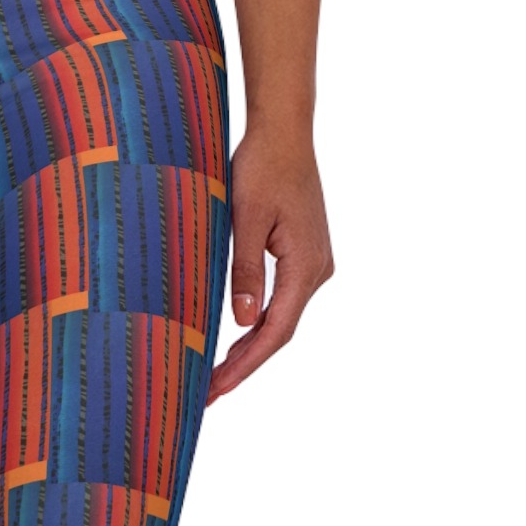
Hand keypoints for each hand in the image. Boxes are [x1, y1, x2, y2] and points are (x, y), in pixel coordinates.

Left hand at [212, 132, 333, 403]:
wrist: (284, 132)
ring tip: (217, 374)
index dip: (246, 365)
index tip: (218, 388)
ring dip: (251, 347)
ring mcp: (313, 263)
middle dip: (244, 365)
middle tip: (208, 393)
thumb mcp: (245, 220)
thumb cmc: (262, 167)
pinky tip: (238, 338)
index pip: (276, 332)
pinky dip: (259, 323)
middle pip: (280, 332)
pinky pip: (282, 300)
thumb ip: (245, 271)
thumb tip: (245, 322)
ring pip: (282, 318)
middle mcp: (317, 270)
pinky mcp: (304, 255)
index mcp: (305, 266)